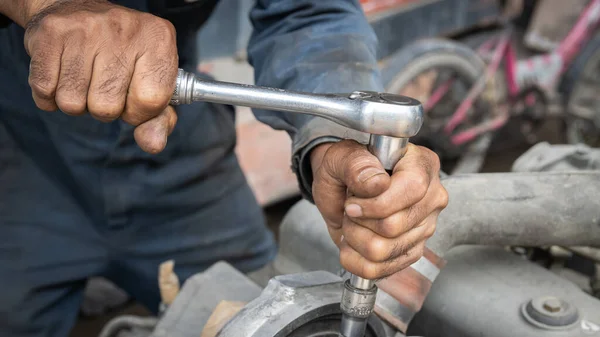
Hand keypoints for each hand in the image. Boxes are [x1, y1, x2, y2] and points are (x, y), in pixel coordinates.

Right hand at [23, 0, 177, 152]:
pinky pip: (44, 90)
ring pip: (72, 102)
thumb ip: (158, 118)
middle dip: (104, 108)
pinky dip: (49, 95)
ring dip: (76, 102)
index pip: (151, 100)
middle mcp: (125, 29)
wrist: (77, 8)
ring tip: (84, 79)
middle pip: (107, 107)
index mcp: (158, 40)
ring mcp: (86, 29)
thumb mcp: (151, 82)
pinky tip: (61, 75)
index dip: (138, 113)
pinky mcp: (50, 33)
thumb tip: (153, 144)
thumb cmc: (123, 56)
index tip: (132, 102)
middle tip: (104, 86)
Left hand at [310, 140, 447, 279]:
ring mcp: (425, 226)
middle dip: (359, 221)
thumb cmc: (346, 168)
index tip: (351, 203)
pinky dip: (357, 259)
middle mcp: (431, 197)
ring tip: (353, 222)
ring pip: (384, 251)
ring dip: (355, 239)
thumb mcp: (341, 156)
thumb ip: (356, 164)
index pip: (412, 188)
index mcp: (421, 164)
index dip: (376, 203)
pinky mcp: (412, 250)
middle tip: (349, 208)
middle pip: (395, 226)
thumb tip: (378, 184)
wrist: (341, 187)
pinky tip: (353, 242)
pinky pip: (382, 269)